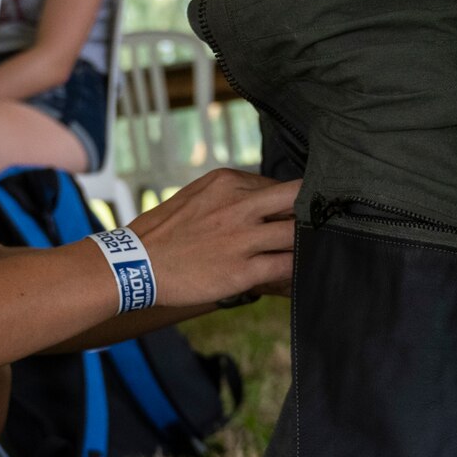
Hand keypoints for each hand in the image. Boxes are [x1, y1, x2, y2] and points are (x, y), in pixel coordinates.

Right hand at [127, 169, 298, 306]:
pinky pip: (286, 267)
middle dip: (313, 211)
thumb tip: (259, 199)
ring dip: (309, 243)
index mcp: (227, 183)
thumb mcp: (196, 196)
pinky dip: (298, 269)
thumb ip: (228, 195)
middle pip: (297, 200)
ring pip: (297, 234)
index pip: (278, 186)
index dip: (293, 203)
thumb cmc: (163, 233)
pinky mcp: (242, 270)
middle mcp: (238, 206)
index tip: (299, 215)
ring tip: (314, 251)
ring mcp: (242, 239)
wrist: (135, 264)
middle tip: (321, 225)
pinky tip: (301, 273)